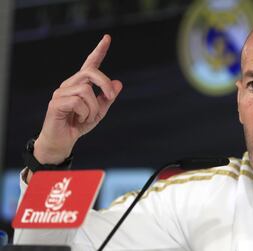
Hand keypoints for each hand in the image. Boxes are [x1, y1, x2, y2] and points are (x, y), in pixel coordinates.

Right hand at [33, 34, 122, 165]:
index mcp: (80, 84)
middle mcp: (69, 84)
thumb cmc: (79, 125)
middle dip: (104, 84)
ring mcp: (61, 92)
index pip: (90, 64)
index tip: (107, 38)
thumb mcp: (99, 111)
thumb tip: (118, 83)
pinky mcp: (56, 103)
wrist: (63, 142)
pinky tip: (79, 120)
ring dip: (94, 108)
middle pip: (91, 72)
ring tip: (87, 118)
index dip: (99, 51)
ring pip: (86, 90)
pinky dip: (85, 114)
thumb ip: (108, 98)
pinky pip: (78, 102)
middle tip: (110, 98)